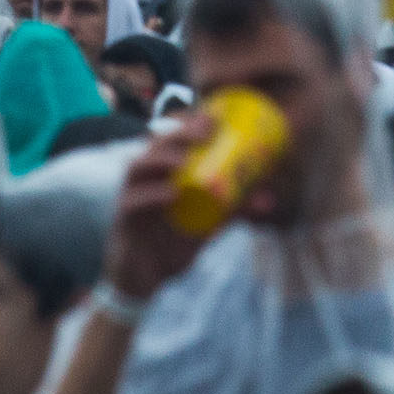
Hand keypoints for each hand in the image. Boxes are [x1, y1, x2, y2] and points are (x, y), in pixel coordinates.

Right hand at [103, 107, 215, 304]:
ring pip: (138, 167)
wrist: (145, 278)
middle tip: (206, 131)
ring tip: (184, 158)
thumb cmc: (172, 243)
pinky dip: (151, 196)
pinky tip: (171, 194)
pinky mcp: (125, 221)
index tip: (214, 115)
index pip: (169, 136)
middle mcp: (143, 179)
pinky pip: (133, 203)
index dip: (187, 121)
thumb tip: (268, 200)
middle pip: (154, 144)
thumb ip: (231, 210)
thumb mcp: (208, 224)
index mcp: (161, 172)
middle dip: (178, 132)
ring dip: (161, 158)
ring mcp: (130, 197)